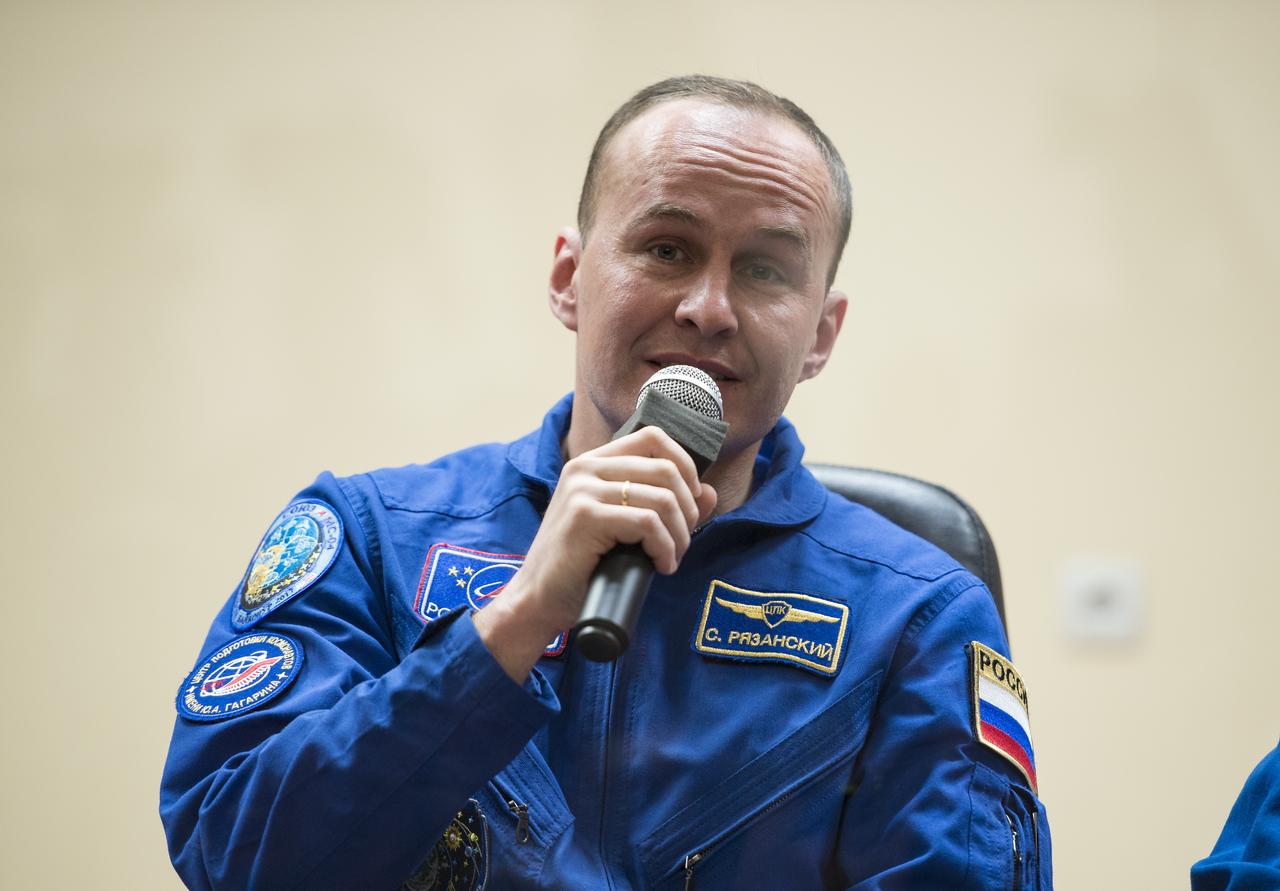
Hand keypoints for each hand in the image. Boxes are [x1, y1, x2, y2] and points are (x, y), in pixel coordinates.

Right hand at [473, 426, 717, 680]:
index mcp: (593, 463)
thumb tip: (709, 492)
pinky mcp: (585, 517)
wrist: (538, 600)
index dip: (685, 464)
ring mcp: (583, 490)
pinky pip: (648, 524)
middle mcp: (586, 468)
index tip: (691, 500)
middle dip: (688, 509)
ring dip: (680, 534)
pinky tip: (661, 566)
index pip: (654, 437)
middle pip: (666, 468)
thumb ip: (662, 505)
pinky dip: (665, 547)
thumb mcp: (624, 528)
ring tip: (671, 558)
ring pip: (662, 498)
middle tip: (682, 541)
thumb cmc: (580, 566)